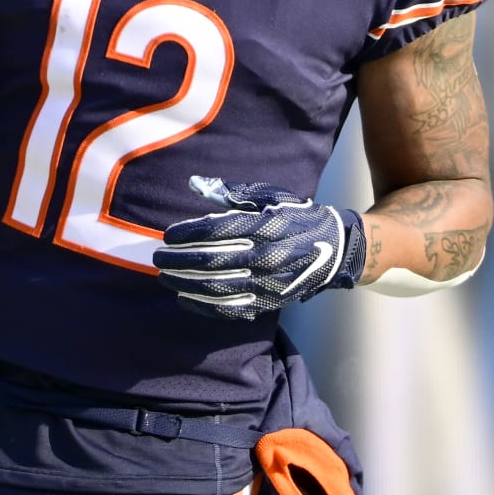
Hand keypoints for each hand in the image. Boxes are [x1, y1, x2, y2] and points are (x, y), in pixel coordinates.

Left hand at [154, 177, 365, 320]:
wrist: (336, 249)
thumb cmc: (298, 216)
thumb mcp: (271, 197)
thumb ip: (233, 194)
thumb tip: (196, 186)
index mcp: (266, 226)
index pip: (217, 231)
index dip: (188, 234)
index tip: (167, 235)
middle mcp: (268, 256)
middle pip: (212, 260)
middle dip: (179, 259)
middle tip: (157, 257)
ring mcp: (269, 283)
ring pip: (218, 287)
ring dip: (186, 283)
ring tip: (165, 276)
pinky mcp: (270, 303)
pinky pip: (232, 309)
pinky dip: (204, 306)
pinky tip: (185, 298)